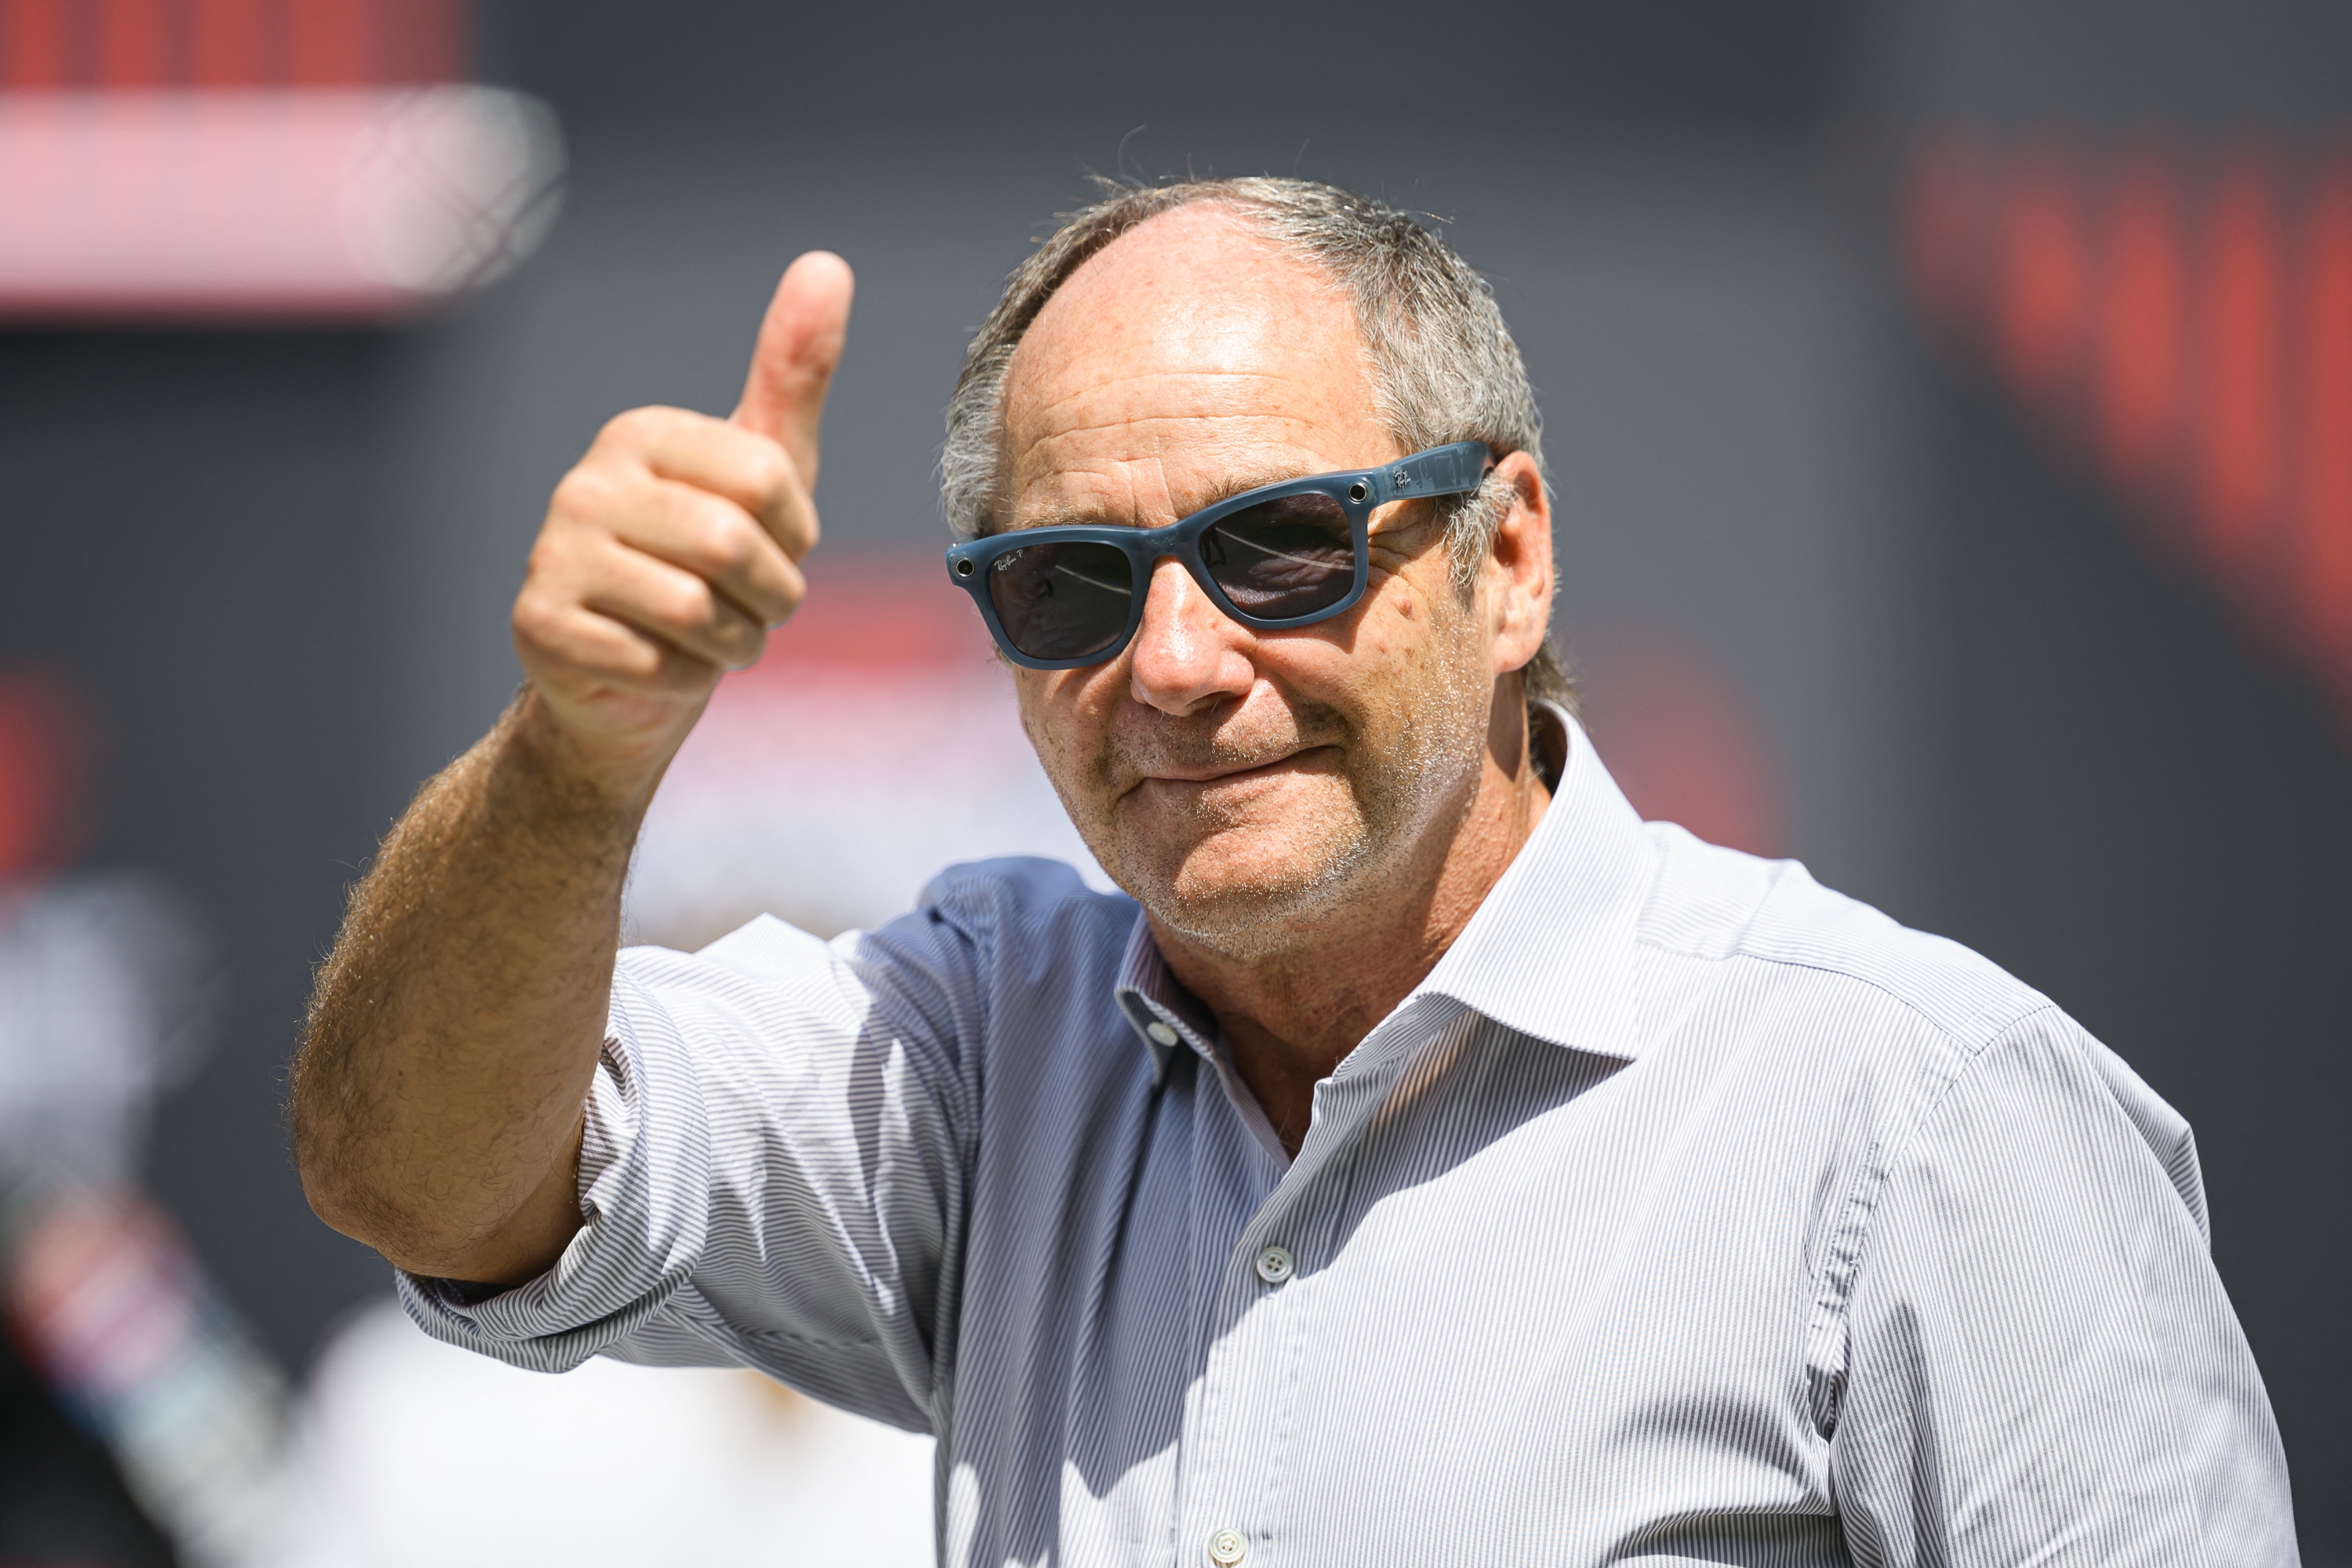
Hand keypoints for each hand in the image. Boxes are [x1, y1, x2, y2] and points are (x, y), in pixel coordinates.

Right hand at [510, 252, 854, 790]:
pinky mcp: (539, 626)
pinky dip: (684, 682)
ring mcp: (553, 553)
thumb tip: (827, 262)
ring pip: (698, 614)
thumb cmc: (710, 568)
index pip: (769, 480)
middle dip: (770, 598)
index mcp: (642, 434)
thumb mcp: (767, 472)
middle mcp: (586, 482)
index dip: (795, 537)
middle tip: (749, 608)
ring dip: (733, 645)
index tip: (770, 549)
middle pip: (732, 546)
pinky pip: (659, 666)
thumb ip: (793, 375)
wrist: (626, 681)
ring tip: (711, 639)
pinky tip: (660, 667)